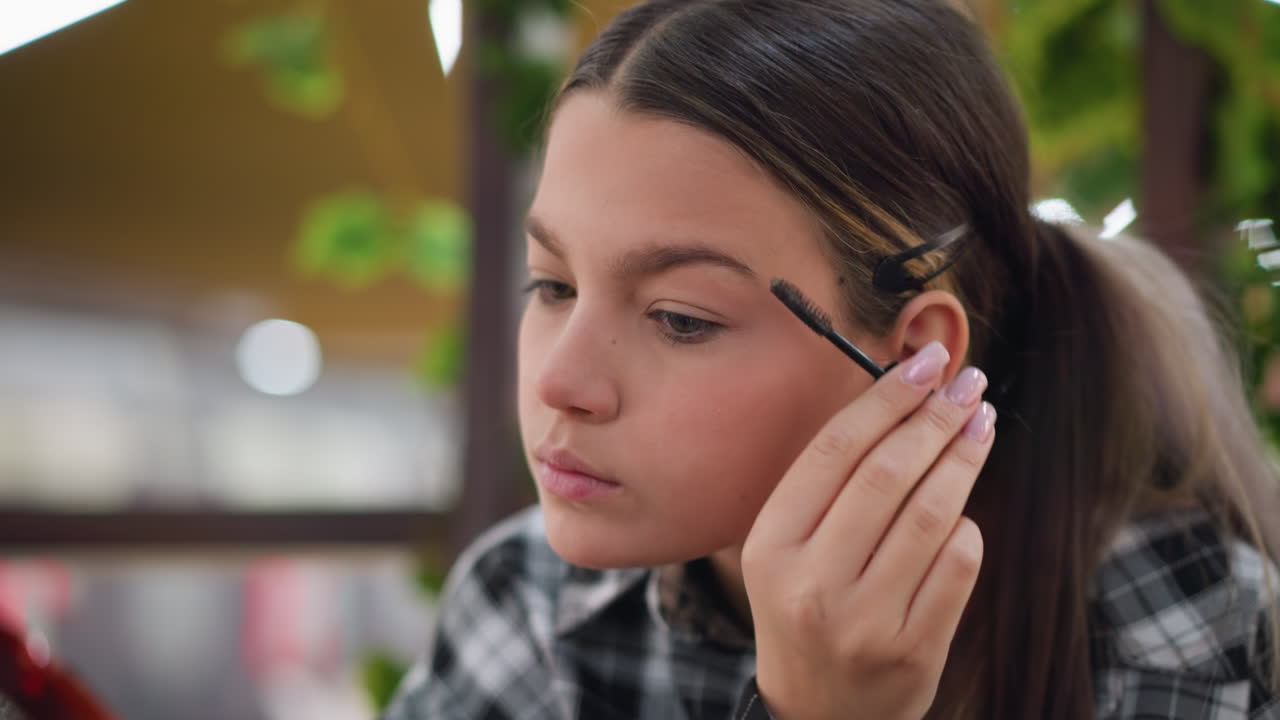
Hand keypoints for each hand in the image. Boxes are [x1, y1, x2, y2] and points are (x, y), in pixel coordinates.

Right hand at [741, 341, 994, 719]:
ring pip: (930, 514)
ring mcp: (863, 620)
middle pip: (886, 475)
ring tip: (980, 425)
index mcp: (771, 545)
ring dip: (963, 458)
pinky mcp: (913, 650)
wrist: (818, 711)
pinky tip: (964, 508)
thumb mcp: (789, 547)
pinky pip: (957, 565)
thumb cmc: (806, 606)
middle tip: (968, 383)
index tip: (924, 362)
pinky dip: (967, 527)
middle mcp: (812, 582)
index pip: (835, 450)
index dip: (885, 397)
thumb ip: (830, 483)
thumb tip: (899, 396)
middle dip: (935, 417)